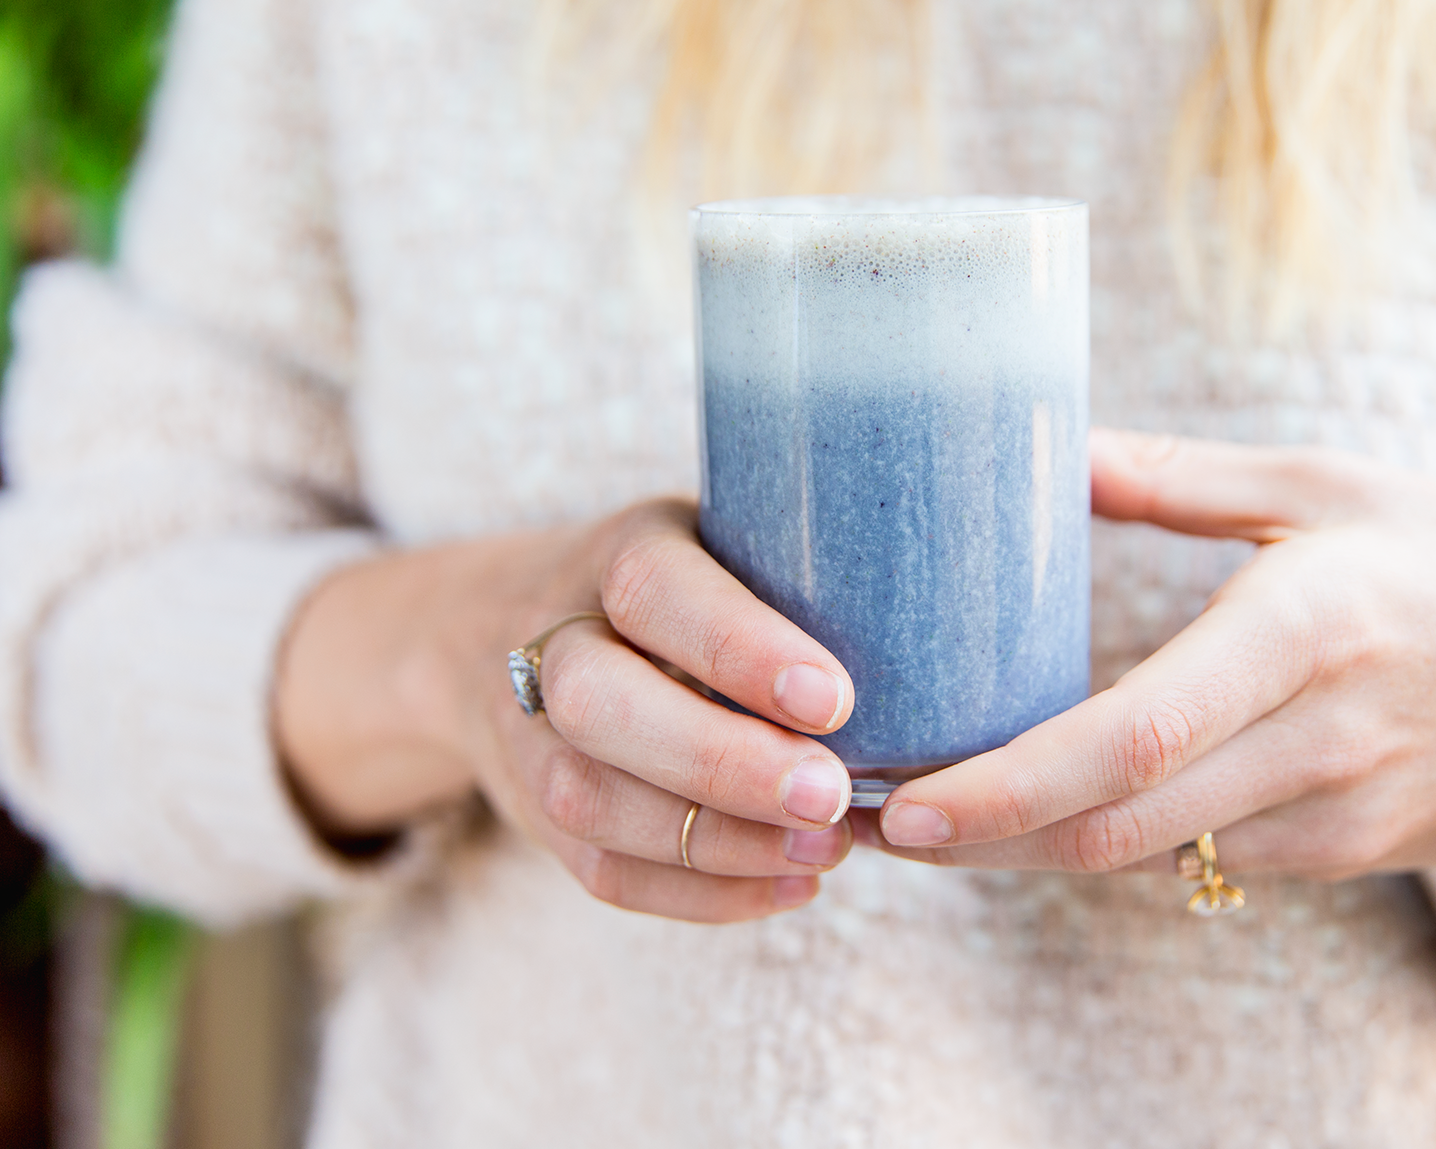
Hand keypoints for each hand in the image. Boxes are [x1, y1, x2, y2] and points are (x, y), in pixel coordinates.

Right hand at [275, 499, 859, 922]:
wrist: (498, 628)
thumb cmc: (679, 587)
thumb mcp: (723, 541)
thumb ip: (798, 576)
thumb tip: (938, 630)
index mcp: (614, 556)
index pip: (656, 592)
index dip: (737, 649)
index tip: (835, 700)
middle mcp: (552, 640)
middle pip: (598, 706)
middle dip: (720, 763)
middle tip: (832, 797)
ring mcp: (528, 734)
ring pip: (591, 801)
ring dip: (716, 843)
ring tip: (825, 850)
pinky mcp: (536, 813)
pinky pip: (602, 872)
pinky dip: (702, 894)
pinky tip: (790, 886)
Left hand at [862, 429, 1435, 879]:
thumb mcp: (1327, 484)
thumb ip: (1177, 476)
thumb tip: (1046, 451)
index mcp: (1306, 628)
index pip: (1133, 738)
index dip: (1008, 786)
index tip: (906, 801)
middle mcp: (1318, 739)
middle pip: (1116, 825)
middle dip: (982, 838)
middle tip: (871, 817)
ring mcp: (1334, 813)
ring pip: (1145, 856)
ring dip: (1028, 849)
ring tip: (921, 814)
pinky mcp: (1342, 854)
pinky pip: (1197, 857)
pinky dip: (1105, 844)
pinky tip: (1037, 813)